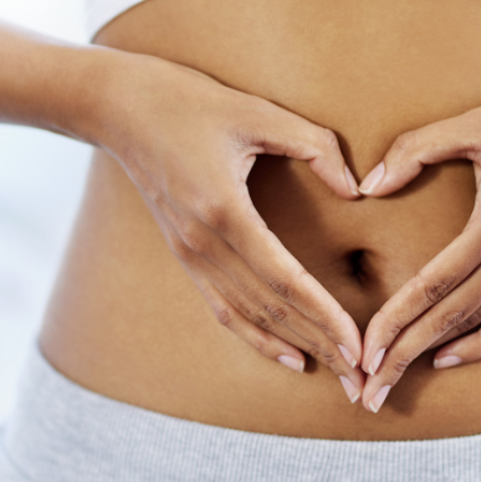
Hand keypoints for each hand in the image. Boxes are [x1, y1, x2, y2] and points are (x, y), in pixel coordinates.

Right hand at [97, 54, 366, 397]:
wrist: (120, 107)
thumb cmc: (191, 102)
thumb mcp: (259, 111)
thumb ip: (315, 146)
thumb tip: (355, 189)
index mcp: (224, 211)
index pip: (284, 279)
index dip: (324, 315)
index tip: (358, 345)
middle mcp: (203, 244)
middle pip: (270, 309)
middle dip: (320, 345)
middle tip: (361, 379)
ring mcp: (190, 254)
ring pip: (248, 316)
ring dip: (294, 347)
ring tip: (335, 375)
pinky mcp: (185, 256)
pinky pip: (224, 308)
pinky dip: (256, 336)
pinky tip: (289, 355)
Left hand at [355, 59, 480, 411]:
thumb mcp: (475, 122)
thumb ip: (415, 150)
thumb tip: (368, 185)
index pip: (434, 285)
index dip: (395, 322)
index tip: (364, 353)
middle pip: (453, 316)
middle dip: (405, 355)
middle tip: (368, 391)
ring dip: (440, 354)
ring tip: (399, 380)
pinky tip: (452, 354)